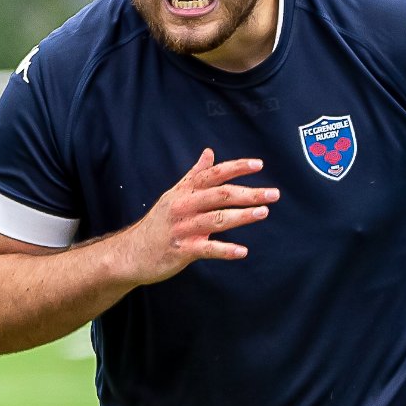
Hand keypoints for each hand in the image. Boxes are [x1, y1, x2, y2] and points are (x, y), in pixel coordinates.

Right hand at [120, 149, 278, 284]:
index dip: (237, 168)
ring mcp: (183, 229)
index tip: (259, 165)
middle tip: (273, 194)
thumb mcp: (173, 195)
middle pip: (220, 195)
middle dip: (249, 193)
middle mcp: (184, 206)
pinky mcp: (183, 251)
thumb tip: (209, 153)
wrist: (131, 253)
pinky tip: (243, 251)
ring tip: (263, 213)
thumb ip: (194, 175)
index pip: (214, 174)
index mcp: (184, 191)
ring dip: (242, 216)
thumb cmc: (158, 224)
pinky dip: (226, 250)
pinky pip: (208, 250)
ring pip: (217, 219)